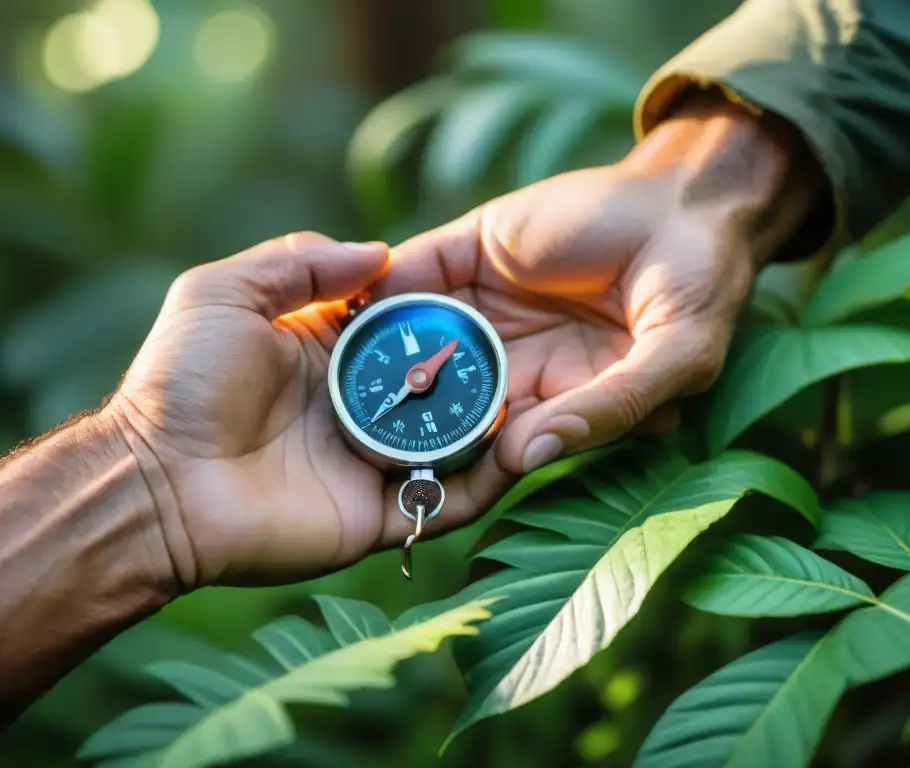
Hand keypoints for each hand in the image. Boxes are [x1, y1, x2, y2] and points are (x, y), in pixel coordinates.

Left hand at [104, 233, 506, 589]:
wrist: (156, 484)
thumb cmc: (182, 383)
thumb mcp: (224, 294)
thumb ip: (298, 262)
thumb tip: (379, 253)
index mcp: (331, 354)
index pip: (407, 329)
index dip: (448, 313)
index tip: (496, 291)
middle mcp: (362, 408)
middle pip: (441, 387)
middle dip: (485, 370)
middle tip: (541, 346)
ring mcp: (372, 464)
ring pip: (456, 444)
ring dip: (497, 424)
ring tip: (544, 395)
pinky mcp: (378, 516)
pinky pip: (444, 502)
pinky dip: (484, 484)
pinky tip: (520, 451)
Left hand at [376, 96, 817, 476]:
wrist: (693, 193)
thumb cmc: (698, 280)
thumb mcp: (677, 353)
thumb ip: (613, 405)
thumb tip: (528, 457)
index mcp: (559, 400)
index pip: (498, 443)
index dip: (454, 461)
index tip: (406, 478)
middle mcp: (515, 363)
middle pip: (443, 398)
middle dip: (395, 416)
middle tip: (347, 435)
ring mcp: (488, 308)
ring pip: (418, 340)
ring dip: (375, 355)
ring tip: (330, 374)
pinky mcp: (471, 252)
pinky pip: (419, 273)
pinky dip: (383, 286)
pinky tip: (346, 302)